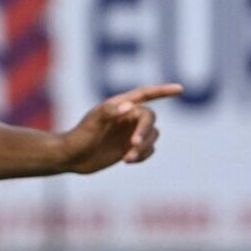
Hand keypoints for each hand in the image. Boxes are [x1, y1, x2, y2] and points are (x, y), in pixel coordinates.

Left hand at [57, 84, 182, 173]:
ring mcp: (130, 133)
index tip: (180, 89)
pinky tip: (127, 160)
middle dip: (144, 132)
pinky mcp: (131, 148)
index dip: (163, 91)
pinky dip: (143, 155)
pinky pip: (149, 150)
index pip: (146, 94)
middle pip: (150, 119)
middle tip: (133, 145)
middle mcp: (128, 117)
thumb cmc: (77, 137)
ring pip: (152, 136)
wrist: (69, 158)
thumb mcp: (91, 123)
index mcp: (120, 106)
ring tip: (127, 158)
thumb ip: (109, 112)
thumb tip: (130, 107)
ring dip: (143, 148)